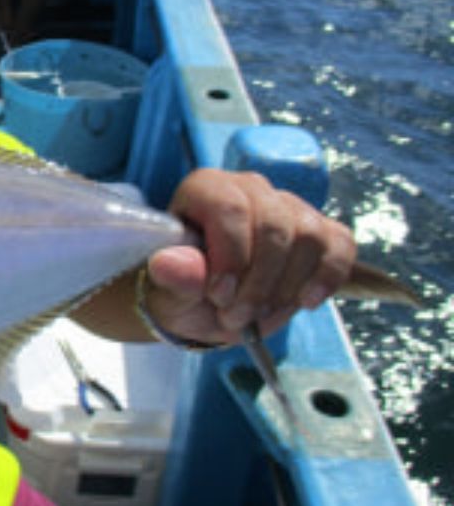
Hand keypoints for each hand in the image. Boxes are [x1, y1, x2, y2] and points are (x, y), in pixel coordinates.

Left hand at [143, 168, 356, 346]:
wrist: (211, 306)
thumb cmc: (186, 290)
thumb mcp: (170, 292)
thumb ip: (174, 278)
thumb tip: (167, 264)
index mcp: (206, 189)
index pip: (230, 208)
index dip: (230, 255)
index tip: (219, 296)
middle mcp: (250, 188)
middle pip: (274, 224)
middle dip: (258, 282)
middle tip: (236, 317)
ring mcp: (289, 206)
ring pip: (309, 235)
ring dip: (286, 286)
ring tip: (259, 315)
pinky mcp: (321, 231)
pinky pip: (339, 245)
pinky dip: (327, 277)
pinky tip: (305, 302)